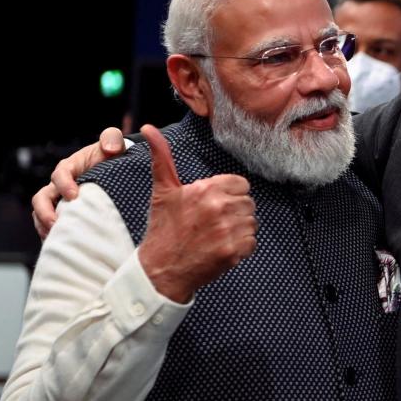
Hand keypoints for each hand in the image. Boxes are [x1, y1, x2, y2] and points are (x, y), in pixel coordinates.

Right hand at [31, 127, 126, 238]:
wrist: (117, 169)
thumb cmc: (113, 155)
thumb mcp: (113, 143)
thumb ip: (111, 139)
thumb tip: (111, 148)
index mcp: (69, 167)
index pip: (59, 175)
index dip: (63, 184)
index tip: (74, 196)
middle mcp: (60, 185)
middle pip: (41, 199)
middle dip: (45, 212)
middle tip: (56, 224)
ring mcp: (60, 201)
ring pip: (41, 215)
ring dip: (45, 227)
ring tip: (57, 239)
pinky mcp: (66, 214)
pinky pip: (52, 226)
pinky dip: (55, 235)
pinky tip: (65, 244)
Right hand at [137, 125, 257, 303]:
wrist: (160, 270)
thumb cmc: (164, 230)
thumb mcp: (163, 191)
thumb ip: (162, 158)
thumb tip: (149, 129)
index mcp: (206, 189)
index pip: (240, 184)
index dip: (229, 194)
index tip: (214, 205)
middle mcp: (219, 207)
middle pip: (248, 202)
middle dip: (234, 212)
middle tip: (213, 223)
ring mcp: (228, 230)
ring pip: (251, 222)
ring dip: (239, 229)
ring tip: (216, 235)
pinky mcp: (234, 251)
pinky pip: (252, 242)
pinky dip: (241, 247)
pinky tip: (221, 247)